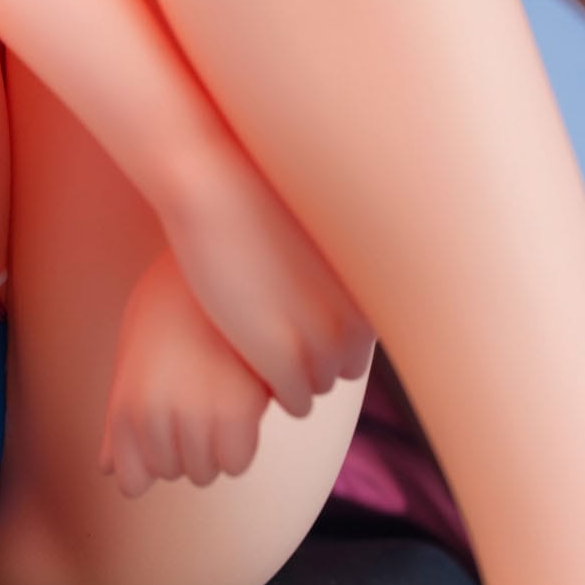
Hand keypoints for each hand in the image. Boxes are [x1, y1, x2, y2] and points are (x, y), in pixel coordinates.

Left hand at [101, 247, 268, 494]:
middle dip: (186, 444)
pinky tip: (238, 401)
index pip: (131, 481)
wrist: (209, 256)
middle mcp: (152, 418)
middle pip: (175, 472)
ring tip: (216, 390)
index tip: (162, 427)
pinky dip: (242, 440)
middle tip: (195, 391)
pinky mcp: (238, 410)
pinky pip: (237, 460)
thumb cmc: (169, 304)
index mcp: (123, 405)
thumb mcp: (133, 354)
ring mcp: (194, 417)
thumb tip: (107, 470)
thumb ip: (120, 416)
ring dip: (215, 442)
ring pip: (208, 471)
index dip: (149, 461)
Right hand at [156, 136, 374, 418]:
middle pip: (344, 366)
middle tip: (275, 321)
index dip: (325, 329)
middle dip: (314, 354)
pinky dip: (278, 387)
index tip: (296, 307)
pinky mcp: (287, 359)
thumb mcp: (318, 232)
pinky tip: (253, 353)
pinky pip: (294, 398)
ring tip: (259, 329)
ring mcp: (324, 340)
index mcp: (372, 283)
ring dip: (293, 370)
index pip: (360, 340)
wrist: (213, 185)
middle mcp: (358, 317)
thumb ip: (342, 274)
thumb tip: (347, 295)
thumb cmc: (257, 204)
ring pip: (319, 384)